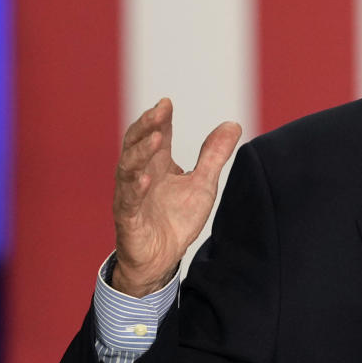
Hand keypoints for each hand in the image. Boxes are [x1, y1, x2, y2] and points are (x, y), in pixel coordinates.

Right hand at [112, 98, 241, 296]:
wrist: (161, 259)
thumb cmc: (176, 219)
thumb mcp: (202, 183)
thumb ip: (214, 155)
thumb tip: (232, 124)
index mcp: (157, 166)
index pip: (156, 135)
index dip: (160, 119)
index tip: (167, 103)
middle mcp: (140, 176)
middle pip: (136, 145)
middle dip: (146, 126)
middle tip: (159, 110)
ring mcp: (131, 197)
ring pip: (128, 169)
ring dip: (141, 152)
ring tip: (157, 137)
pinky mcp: (129, 220)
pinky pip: (129, 202)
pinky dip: (136, 189)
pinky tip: (145, 178)